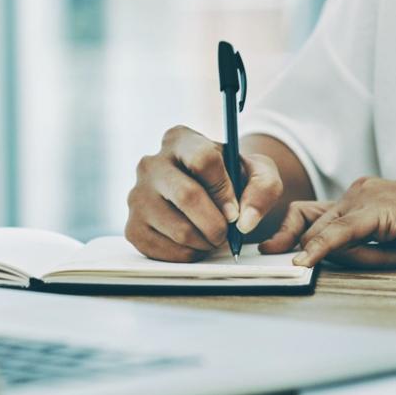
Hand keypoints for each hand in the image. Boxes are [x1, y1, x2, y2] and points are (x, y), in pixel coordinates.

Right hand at [125, 125, 283, 261]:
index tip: (234, 210)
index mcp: (179, 139)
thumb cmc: (231, 180)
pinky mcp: (132, 227)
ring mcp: (137, 196)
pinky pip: (166, 251)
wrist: (207, 196)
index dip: (224, 190)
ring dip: (206, 242)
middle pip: (188, 196)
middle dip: (217, 223)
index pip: (203, 160)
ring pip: (179, 229)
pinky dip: (189, 255)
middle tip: (226, 233)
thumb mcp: (257, 172)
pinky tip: (194, 243)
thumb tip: (245, 221)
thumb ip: (263, 188)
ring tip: (212, 236)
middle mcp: (150, 163)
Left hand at [261, 175, 395, 268]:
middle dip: (297, 246)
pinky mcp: (379, 209)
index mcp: (362, 200)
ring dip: (331, 254)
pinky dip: (320, 248)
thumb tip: (328, 260)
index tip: (270, 251)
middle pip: (312, 224)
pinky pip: (341, 232)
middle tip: (271, 259)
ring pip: (327, 232)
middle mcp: (359, 193)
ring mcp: (367, 198)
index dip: (289, 231)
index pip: (314, 214)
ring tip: (357, 258)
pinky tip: (304, 261)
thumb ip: (363, 251)